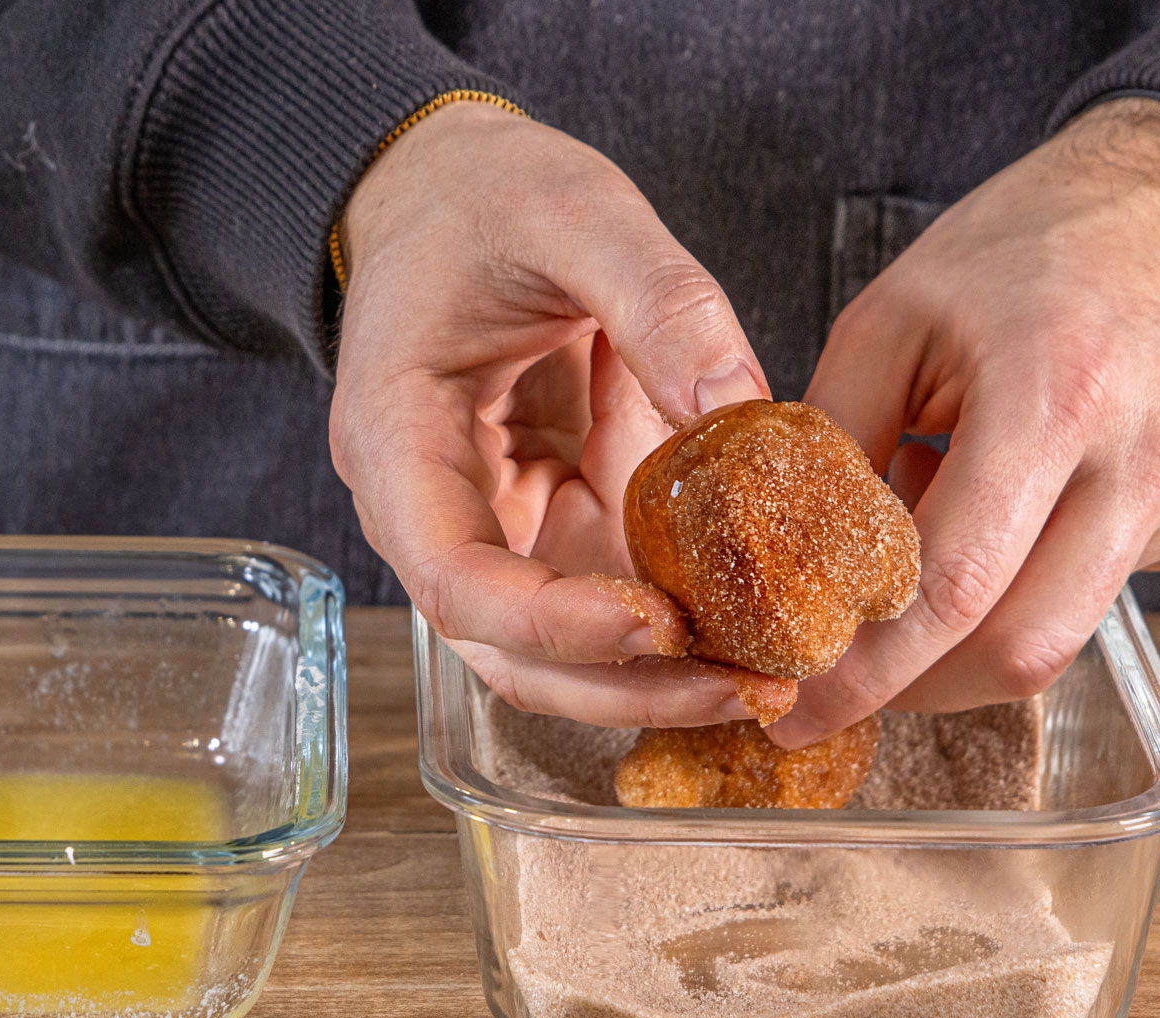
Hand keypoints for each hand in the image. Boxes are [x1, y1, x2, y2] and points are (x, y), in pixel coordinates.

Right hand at [330, 102, 786, 726]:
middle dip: (623, 683)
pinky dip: (671, 621)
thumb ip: (660, 298)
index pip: (456, 582)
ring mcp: (490, 522)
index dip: (556, 623)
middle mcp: (429, 509)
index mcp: (396, 441)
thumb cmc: (484, 195)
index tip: (663, 622)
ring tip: (763, 676)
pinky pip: (601, 597)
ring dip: (652, 676)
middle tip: (748, 685)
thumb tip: (744, 407)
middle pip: (507, 650)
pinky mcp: (543, 517)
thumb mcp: (574, 210)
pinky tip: (747, 621)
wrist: (445, 192)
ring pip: (555, 650)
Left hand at [776, 98, 1159, 746]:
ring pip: (1061, 639)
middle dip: (915, 690)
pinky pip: (1100, 597)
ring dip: (966, 640)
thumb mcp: (892, 318)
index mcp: (1051, 396)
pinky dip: (1028, 586)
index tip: (798, 712)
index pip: (949, 589)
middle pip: (1019, 649)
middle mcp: (1142, 460)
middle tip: (842, 684)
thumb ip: (831, 442)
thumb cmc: (1024, 248)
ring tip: (917, 572)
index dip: (867, 673)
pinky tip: (1009, 519)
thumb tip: (781, 561)